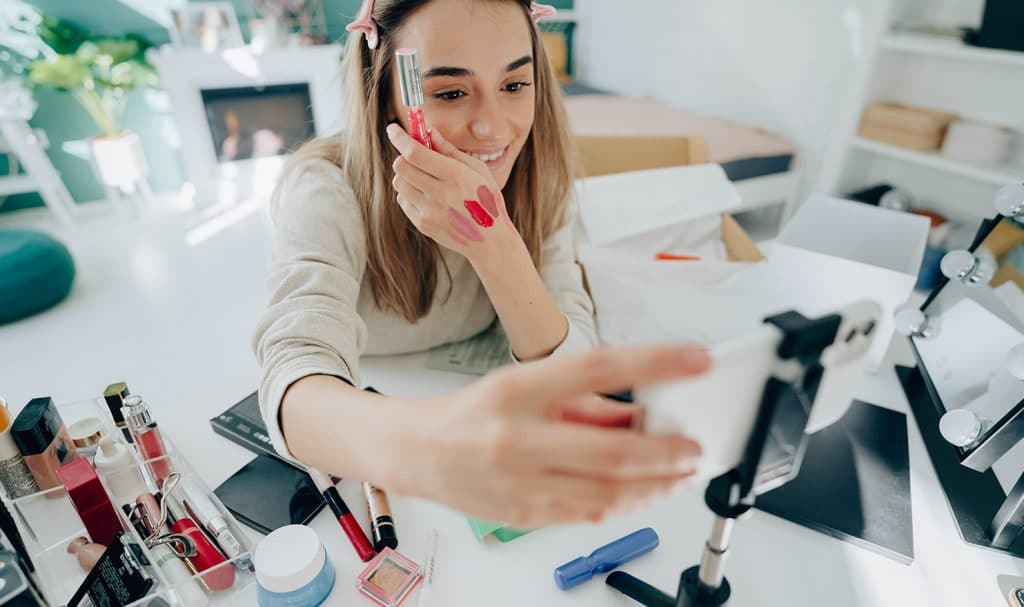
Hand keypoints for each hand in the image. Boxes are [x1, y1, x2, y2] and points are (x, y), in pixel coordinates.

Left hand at [386, 124, 520, 261]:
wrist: (491, 241)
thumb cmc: (486, 200)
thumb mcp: (478, 171)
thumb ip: (451, 151)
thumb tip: (429, 132)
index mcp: (456, 176)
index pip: (415, 153)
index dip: (400, 138)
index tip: (392, 130)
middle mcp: (440, 194)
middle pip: (401, 166)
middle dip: (404, 157)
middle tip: (415, 158)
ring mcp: (429, 211)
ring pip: (399, 183)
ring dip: (406, 177)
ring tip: (425, 180)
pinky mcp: (423, 224)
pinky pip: (403, 201)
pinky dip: (410, 194)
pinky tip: (428, 197)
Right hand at [392, 344, 710, 527]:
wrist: (416, 452)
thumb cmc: (474, 414)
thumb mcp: (526, 386)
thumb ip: (586, 401)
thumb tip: (644, 413)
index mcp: (518, 390)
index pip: (598, 368)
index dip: (654, 363)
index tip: (696, 361)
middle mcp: (518, 438)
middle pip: (611, 449)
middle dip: (666, 452)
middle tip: (696, 448)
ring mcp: (520, 483)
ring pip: (607, 493)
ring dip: (655, 486)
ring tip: (681, 474)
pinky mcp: (524, 516)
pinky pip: (588, 515)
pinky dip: (626, 503)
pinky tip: (645, 492)